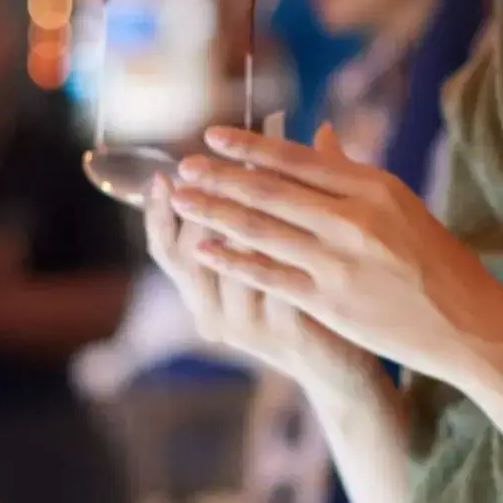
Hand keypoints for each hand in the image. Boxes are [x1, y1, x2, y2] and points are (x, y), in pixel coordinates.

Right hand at [142, 176, 376, 397]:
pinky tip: (289, 210)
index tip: (164, 172)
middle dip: (204, 198)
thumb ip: (279, 208)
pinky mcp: (286, 331)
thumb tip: (316, 131)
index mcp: (205, 294)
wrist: (344, 371)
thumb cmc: (312, 307)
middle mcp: (214, 313)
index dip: (158, 212)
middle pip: (189, 251)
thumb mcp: (281, 261)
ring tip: (252, 171)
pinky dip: (277, 241)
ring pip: (228, 261)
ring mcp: (247, 326)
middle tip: (214, 156)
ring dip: (238, 211)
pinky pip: (273, 279)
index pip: (166, 250)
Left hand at [165, 125, 502, 388]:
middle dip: (220, 177)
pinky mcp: (328, 301)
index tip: (213, 135)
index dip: (251, 146)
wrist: (468, 323)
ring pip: (261, 229)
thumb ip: (353, 174)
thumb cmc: (437, 261)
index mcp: (375, 187)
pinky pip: (268, 273)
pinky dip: (231, 259)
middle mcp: (354, 218)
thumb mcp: (401, 205)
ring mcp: (339, 261)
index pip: (299, 159)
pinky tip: (203, 248)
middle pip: (271, 191)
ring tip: (180, 200)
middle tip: (183, 166)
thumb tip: (319, 135)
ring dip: (213, 212)